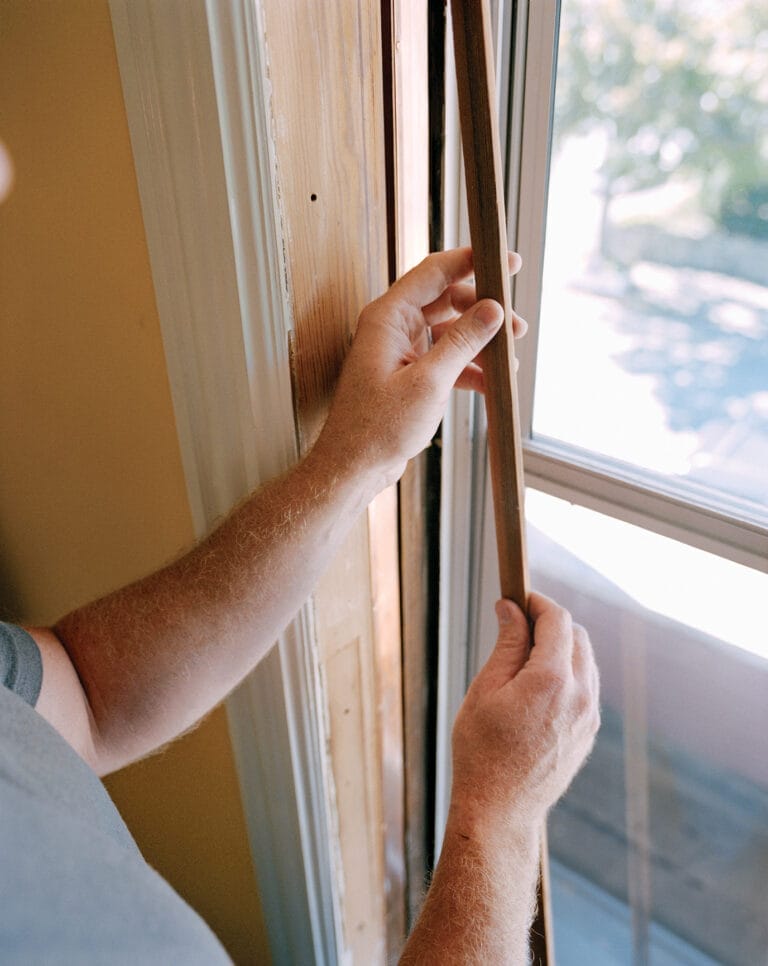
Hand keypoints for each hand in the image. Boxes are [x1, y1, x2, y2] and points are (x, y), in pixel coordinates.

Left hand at [315, 247, 525, 488]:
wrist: (354, 466)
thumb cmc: (378, 427)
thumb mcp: (429, 382)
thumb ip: (462, 342)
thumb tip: (493, 310)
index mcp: (388, 317)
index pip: (434, 272)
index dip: (472, 261)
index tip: (506, 261)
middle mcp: (392, 327)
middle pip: (447, 300)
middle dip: (484, 310)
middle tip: (516, 324)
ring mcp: (400, 350)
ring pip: (449, 331)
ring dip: (480, 341)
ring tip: (510, 356)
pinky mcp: (407, 373)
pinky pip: (444, 358)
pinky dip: (468, 367)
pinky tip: (491, 381)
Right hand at [449, 593, 599, 838]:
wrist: (501, 809)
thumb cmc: (482, 751)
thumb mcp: (485, 690)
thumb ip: (506, 645)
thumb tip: (511, 608)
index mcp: (551, 680)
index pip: (557, 619)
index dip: (537, 602)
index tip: (517, 599)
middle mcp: (580, 694)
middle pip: (576, 635)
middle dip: (550, 622)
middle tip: (517, 626)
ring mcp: (590, 714)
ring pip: (585, 659)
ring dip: (560, 647)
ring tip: (523, 658)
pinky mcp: (590, 730)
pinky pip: (586, 685)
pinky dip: (567, 672)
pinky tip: (536, 686)